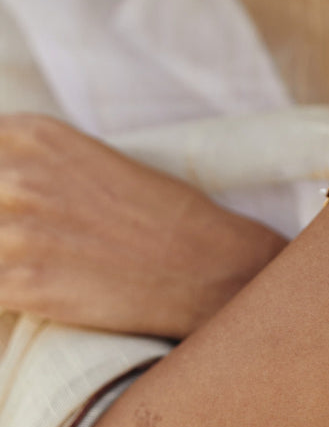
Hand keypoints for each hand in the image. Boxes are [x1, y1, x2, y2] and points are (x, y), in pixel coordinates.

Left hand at [0, 114, 286, 337]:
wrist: (209, 264)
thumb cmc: (160, 214)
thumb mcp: (91, 163)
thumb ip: (33, 165)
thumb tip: (5, 186)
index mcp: (36, 135)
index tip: (12, 204)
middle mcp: (16, 176)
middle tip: (30, 240)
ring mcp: (17, 231)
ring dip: (1, 258)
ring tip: (38, 263)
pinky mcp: (24, 285)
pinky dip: (3, 291)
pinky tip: (32, 291)